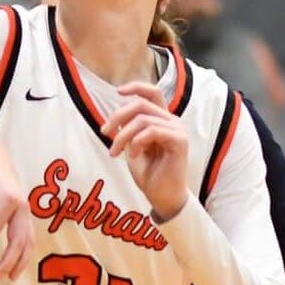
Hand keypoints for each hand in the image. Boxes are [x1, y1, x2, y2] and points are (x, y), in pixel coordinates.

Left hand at [0, 132, 31, 281]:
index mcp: (8, 199)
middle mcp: (22, 206)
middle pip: (18, 240)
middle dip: (8, 262)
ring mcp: (26, 211)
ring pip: (28, 242)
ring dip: (20, 262)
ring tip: (9, 278)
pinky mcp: (24, 215)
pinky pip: (28, 238)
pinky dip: (24, 254)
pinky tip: (16, 267)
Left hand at [101, 82, 188, 219]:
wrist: (162, 196)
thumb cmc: (149, 173)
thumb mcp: (131, 147)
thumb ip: (126, 129)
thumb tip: (116, 112)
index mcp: (161, 120)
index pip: (152, 93)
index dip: (136, 87)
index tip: (118, 92)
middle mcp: (171, 121)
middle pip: (141, 104)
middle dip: (117, 116)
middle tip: (104, 132)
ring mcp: (177, 130)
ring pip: (143, 119)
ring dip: (123, 135)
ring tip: (115, 152)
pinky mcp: (180, 141)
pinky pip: (153, 131)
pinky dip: (137, 141)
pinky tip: (134, 155)